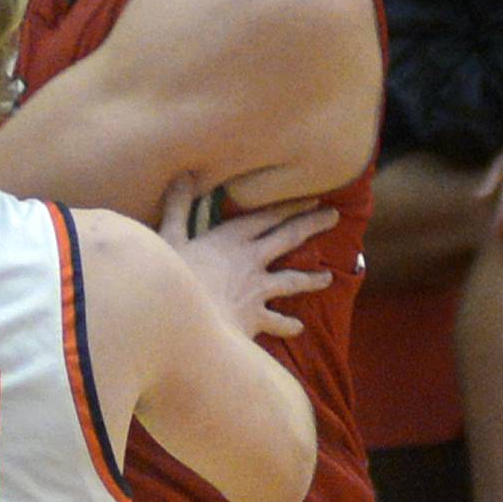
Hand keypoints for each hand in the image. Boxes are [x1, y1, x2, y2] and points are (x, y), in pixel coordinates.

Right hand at [158, 176, 335, 340]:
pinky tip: (298, 327)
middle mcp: (251, 260)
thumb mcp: (169, 236)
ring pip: (292, 281)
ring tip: (328, 277)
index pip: (267, 216)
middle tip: (333, 216)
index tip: (312, 196)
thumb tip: (183, 174)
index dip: (290, 205)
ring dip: (311, 279)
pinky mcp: (255, 318)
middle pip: (288, 238)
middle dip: (312, 225)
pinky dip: (288, 324)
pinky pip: (277, 322)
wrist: (183, 320)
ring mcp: (256, 290)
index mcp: (231, 238)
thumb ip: (178, 206)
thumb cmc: (174, 277)